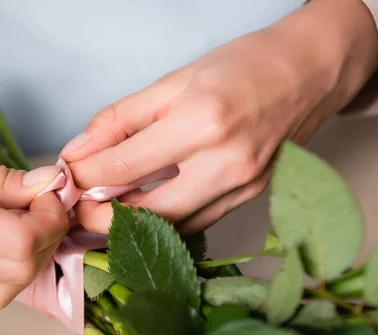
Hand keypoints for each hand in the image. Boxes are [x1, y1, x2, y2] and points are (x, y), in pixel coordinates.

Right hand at [0, 100, 68, 308]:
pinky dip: (5, 270)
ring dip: (29, 261)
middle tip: (45, 207)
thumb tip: (46, 188)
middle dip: (47, 240)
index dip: (49, 221)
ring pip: (1, 292)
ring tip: (28, 223)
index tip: (50, 195)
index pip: (17, 241)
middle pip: (16, 273)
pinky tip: (5, 237)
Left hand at [62, 0, 377, 233]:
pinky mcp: (252, 199)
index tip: (65, 177)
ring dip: (134, 223)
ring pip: (173, 226)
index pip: (124, 166)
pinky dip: (167, 219)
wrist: (312, 72)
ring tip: (107, 207)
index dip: (84, 177)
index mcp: (203, 123)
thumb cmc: (245, 65)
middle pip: (148, 213)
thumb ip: (123, 118)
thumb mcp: (175, 80)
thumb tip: (81, 150)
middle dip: (102, 215)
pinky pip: (198, 222)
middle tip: (79, 206)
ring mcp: (244, 188)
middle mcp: (227, 165)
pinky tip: (148, 205)